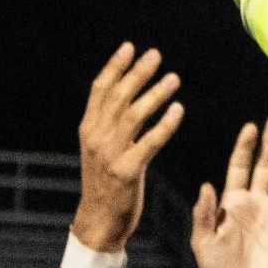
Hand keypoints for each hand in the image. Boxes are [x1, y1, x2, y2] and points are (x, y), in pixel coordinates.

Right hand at [71, 42, 186, 251]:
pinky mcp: (127, 171)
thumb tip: (129, 89)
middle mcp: (96, 138)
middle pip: (118, 97)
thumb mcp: (101, 147)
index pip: (100, 90)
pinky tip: (178, 110)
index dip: (114, 67)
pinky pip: (149, 142)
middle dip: (137, 73)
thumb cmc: (106, 181)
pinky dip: (165, 124)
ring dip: (155, 94)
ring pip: (134, 116)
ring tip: (174, 78)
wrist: (99, 220)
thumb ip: (111, 121)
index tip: (130, 46)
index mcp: (88, 129)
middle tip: (156, 54)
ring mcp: (110, 154)